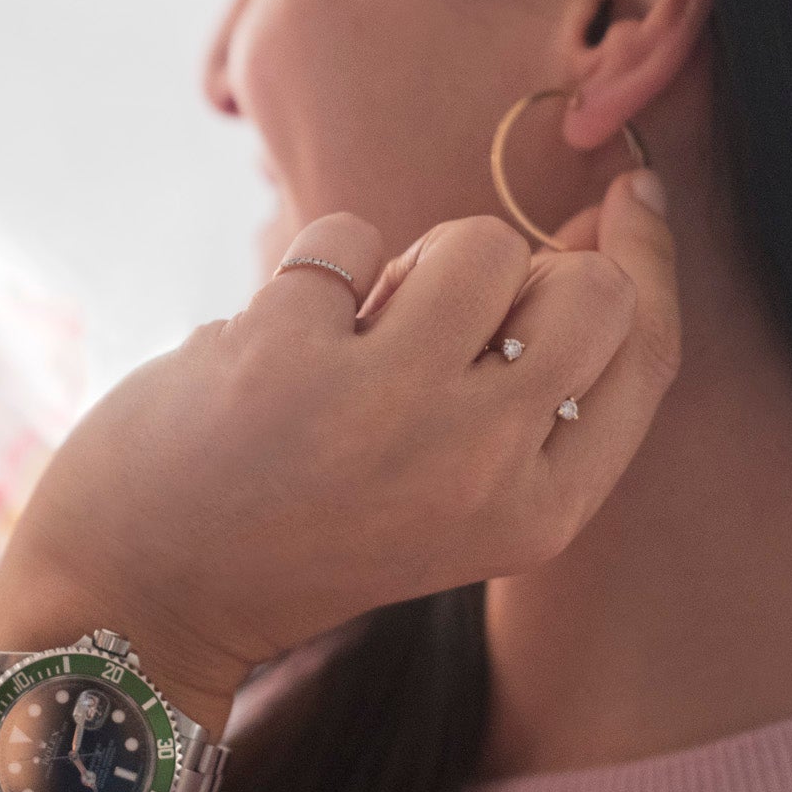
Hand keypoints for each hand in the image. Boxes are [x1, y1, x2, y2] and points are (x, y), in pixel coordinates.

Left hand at [0, 170, 679, 722]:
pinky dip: (317, 268)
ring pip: (479, 243)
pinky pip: (351, 237)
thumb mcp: (450, 497)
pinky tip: (277, 337)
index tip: (629, 197)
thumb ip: (523, 393)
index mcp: (534, 514)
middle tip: (441, 313)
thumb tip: (598, 230)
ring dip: (417, 260)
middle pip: (588, 290)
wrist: (142, 593)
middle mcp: (480, 462)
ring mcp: (388, 404)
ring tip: (354, 330)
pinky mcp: (292, 350)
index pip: (645, 355)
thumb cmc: (301, 527)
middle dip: (527, 267)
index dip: (649, 260)